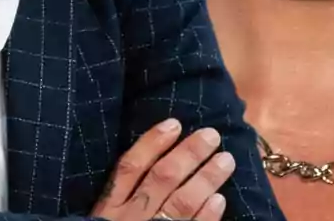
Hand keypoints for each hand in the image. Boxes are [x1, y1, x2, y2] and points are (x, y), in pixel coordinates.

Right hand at [92, 118, 234, 220]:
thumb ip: (120, 198)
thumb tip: (153, 161)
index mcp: (107, 209)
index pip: (129, 168)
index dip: (152, 143)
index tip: (174, 123)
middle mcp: (128, 220)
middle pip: (161, 179)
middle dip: (189, 154)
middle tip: (212, 135)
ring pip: (179, 202)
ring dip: (206, 179)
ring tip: (226, 160)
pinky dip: (205, 217)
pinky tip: (220, 200)